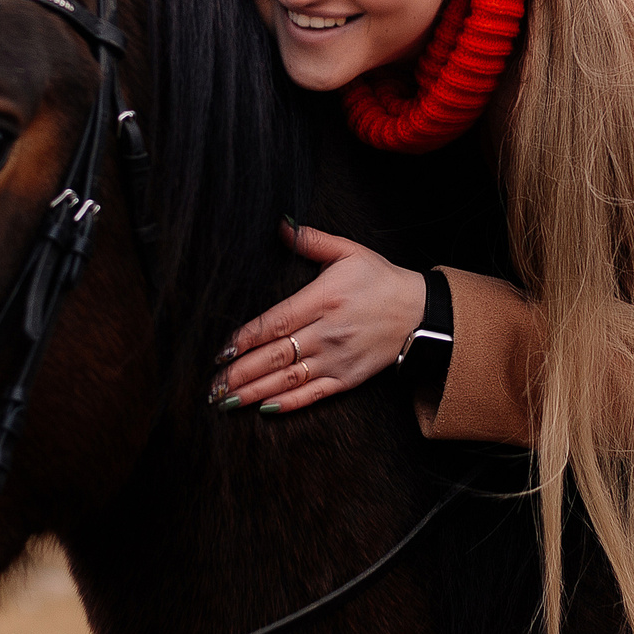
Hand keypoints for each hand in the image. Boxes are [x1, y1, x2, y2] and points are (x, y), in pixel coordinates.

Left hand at [211, 222, 426, 414]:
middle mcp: (328, 333)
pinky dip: (288, 403)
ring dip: (254, 391)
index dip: (246, 338)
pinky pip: (313, 395)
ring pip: (288, 379)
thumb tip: (282, 226)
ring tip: (227, 400)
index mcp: (324, 300)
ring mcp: (337, 359)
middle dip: (240, 372)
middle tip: (213, 384)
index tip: (222, 350)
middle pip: (275, 356)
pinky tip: (264, 408)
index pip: (276, 322)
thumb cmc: (380, 280)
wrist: (420, 314)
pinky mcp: (347, 379)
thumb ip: (312, 241)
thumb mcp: (349, 251)